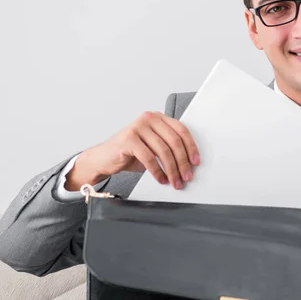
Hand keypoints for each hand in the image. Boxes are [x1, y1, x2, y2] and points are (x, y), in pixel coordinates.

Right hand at [66, 112, 199, 190]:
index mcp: (158, 117)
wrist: (104, 158)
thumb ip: (169, 148)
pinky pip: (149, 158)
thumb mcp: (153, 147)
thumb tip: (189, 163)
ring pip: (163, 151)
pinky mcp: (128, 139)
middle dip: (183, 162)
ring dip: (172, 170)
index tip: (196, 162)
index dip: (191, 147)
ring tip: (175, 181)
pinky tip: (161, 179)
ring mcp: (138, 127)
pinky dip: (157, 171)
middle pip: (174, 141)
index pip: (181, 130)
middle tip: (187, 176)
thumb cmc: (131, 153)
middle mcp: (149, 118)